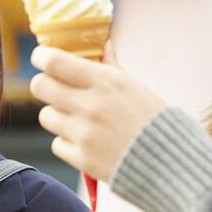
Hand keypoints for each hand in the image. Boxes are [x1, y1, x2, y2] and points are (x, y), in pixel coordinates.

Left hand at [29, 43, 166, 182]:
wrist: (172, 165)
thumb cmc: (156, 122)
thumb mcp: (137, 88)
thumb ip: (113, 67)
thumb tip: (104, 46)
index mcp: (106, 82)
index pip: (53, 62)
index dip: (42, 58)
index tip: (42, 59)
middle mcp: (91, 105)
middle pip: (39, 86)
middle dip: (45, 85)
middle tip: (56, 89)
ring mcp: (85, 134)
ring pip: (46, 116)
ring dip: (57, 115)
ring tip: (76, 118)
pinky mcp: (82, 160)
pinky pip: (57, 144)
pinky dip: (68, 142)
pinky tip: (86, 142)